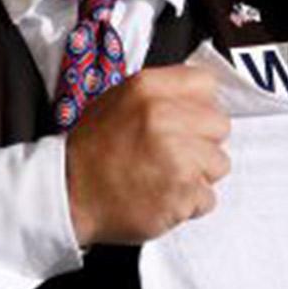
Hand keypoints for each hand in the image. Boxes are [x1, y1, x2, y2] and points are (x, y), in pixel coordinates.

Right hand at [65, 66, 230, 246]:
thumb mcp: (116, 101)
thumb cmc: (91, 151)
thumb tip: (199, 98)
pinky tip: (162, 198)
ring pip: (219, 164)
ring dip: (198, 175)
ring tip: (164, 178)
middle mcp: (164, 117)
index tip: (187, 121)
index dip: (198, 105)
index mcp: (147, 89)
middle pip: (220, 125)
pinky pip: (207, 198)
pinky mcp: (182, 194)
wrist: (68, 195)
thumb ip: (159, 95)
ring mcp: (176, 157)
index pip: (206, 84)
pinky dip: (188, 204)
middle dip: (202, 142)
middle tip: (173, 154)